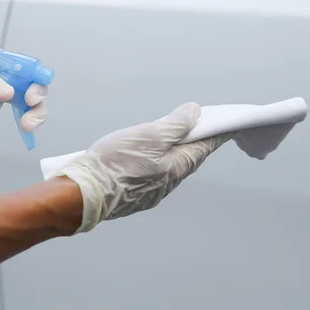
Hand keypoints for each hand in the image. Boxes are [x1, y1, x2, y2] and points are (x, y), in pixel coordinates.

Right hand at [52, 102, 231, 232]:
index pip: (204, 147)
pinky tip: (148, 159)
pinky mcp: (134, 196)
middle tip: (199, 128)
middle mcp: (168, 183)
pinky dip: (158, 163)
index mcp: (176, 168)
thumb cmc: (115, 163)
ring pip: (170, 169)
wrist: (83, 194)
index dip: (215, 134)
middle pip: (188, 159)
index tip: (225, 125)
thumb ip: (175, 125)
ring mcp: (151, 192)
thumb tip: (195, 113)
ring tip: (173, 139)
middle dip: (195, 143)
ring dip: (176, 153)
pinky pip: (154, 177)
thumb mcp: (149, 135)